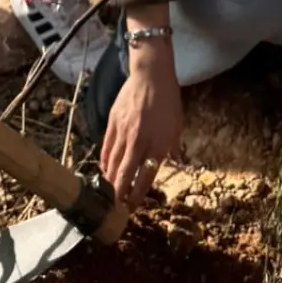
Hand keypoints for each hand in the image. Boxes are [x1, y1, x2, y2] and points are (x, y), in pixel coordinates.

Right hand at [100, 43, 182, 207]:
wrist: (151, 74)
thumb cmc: (168, 100)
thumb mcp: (177, 124)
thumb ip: (172, 145)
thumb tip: (173, 162)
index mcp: (158, 143)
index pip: (146, 176)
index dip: (138, 194)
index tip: (133, 206)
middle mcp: (139, 140)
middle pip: (126, 174)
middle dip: (119, 194)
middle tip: (115, 208)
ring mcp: (124, 132)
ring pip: (113, 163)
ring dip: (110, 181)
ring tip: (108, 194)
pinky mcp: (113, 123)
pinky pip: (106, 147)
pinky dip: (105, 161)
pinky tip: (104, 170)